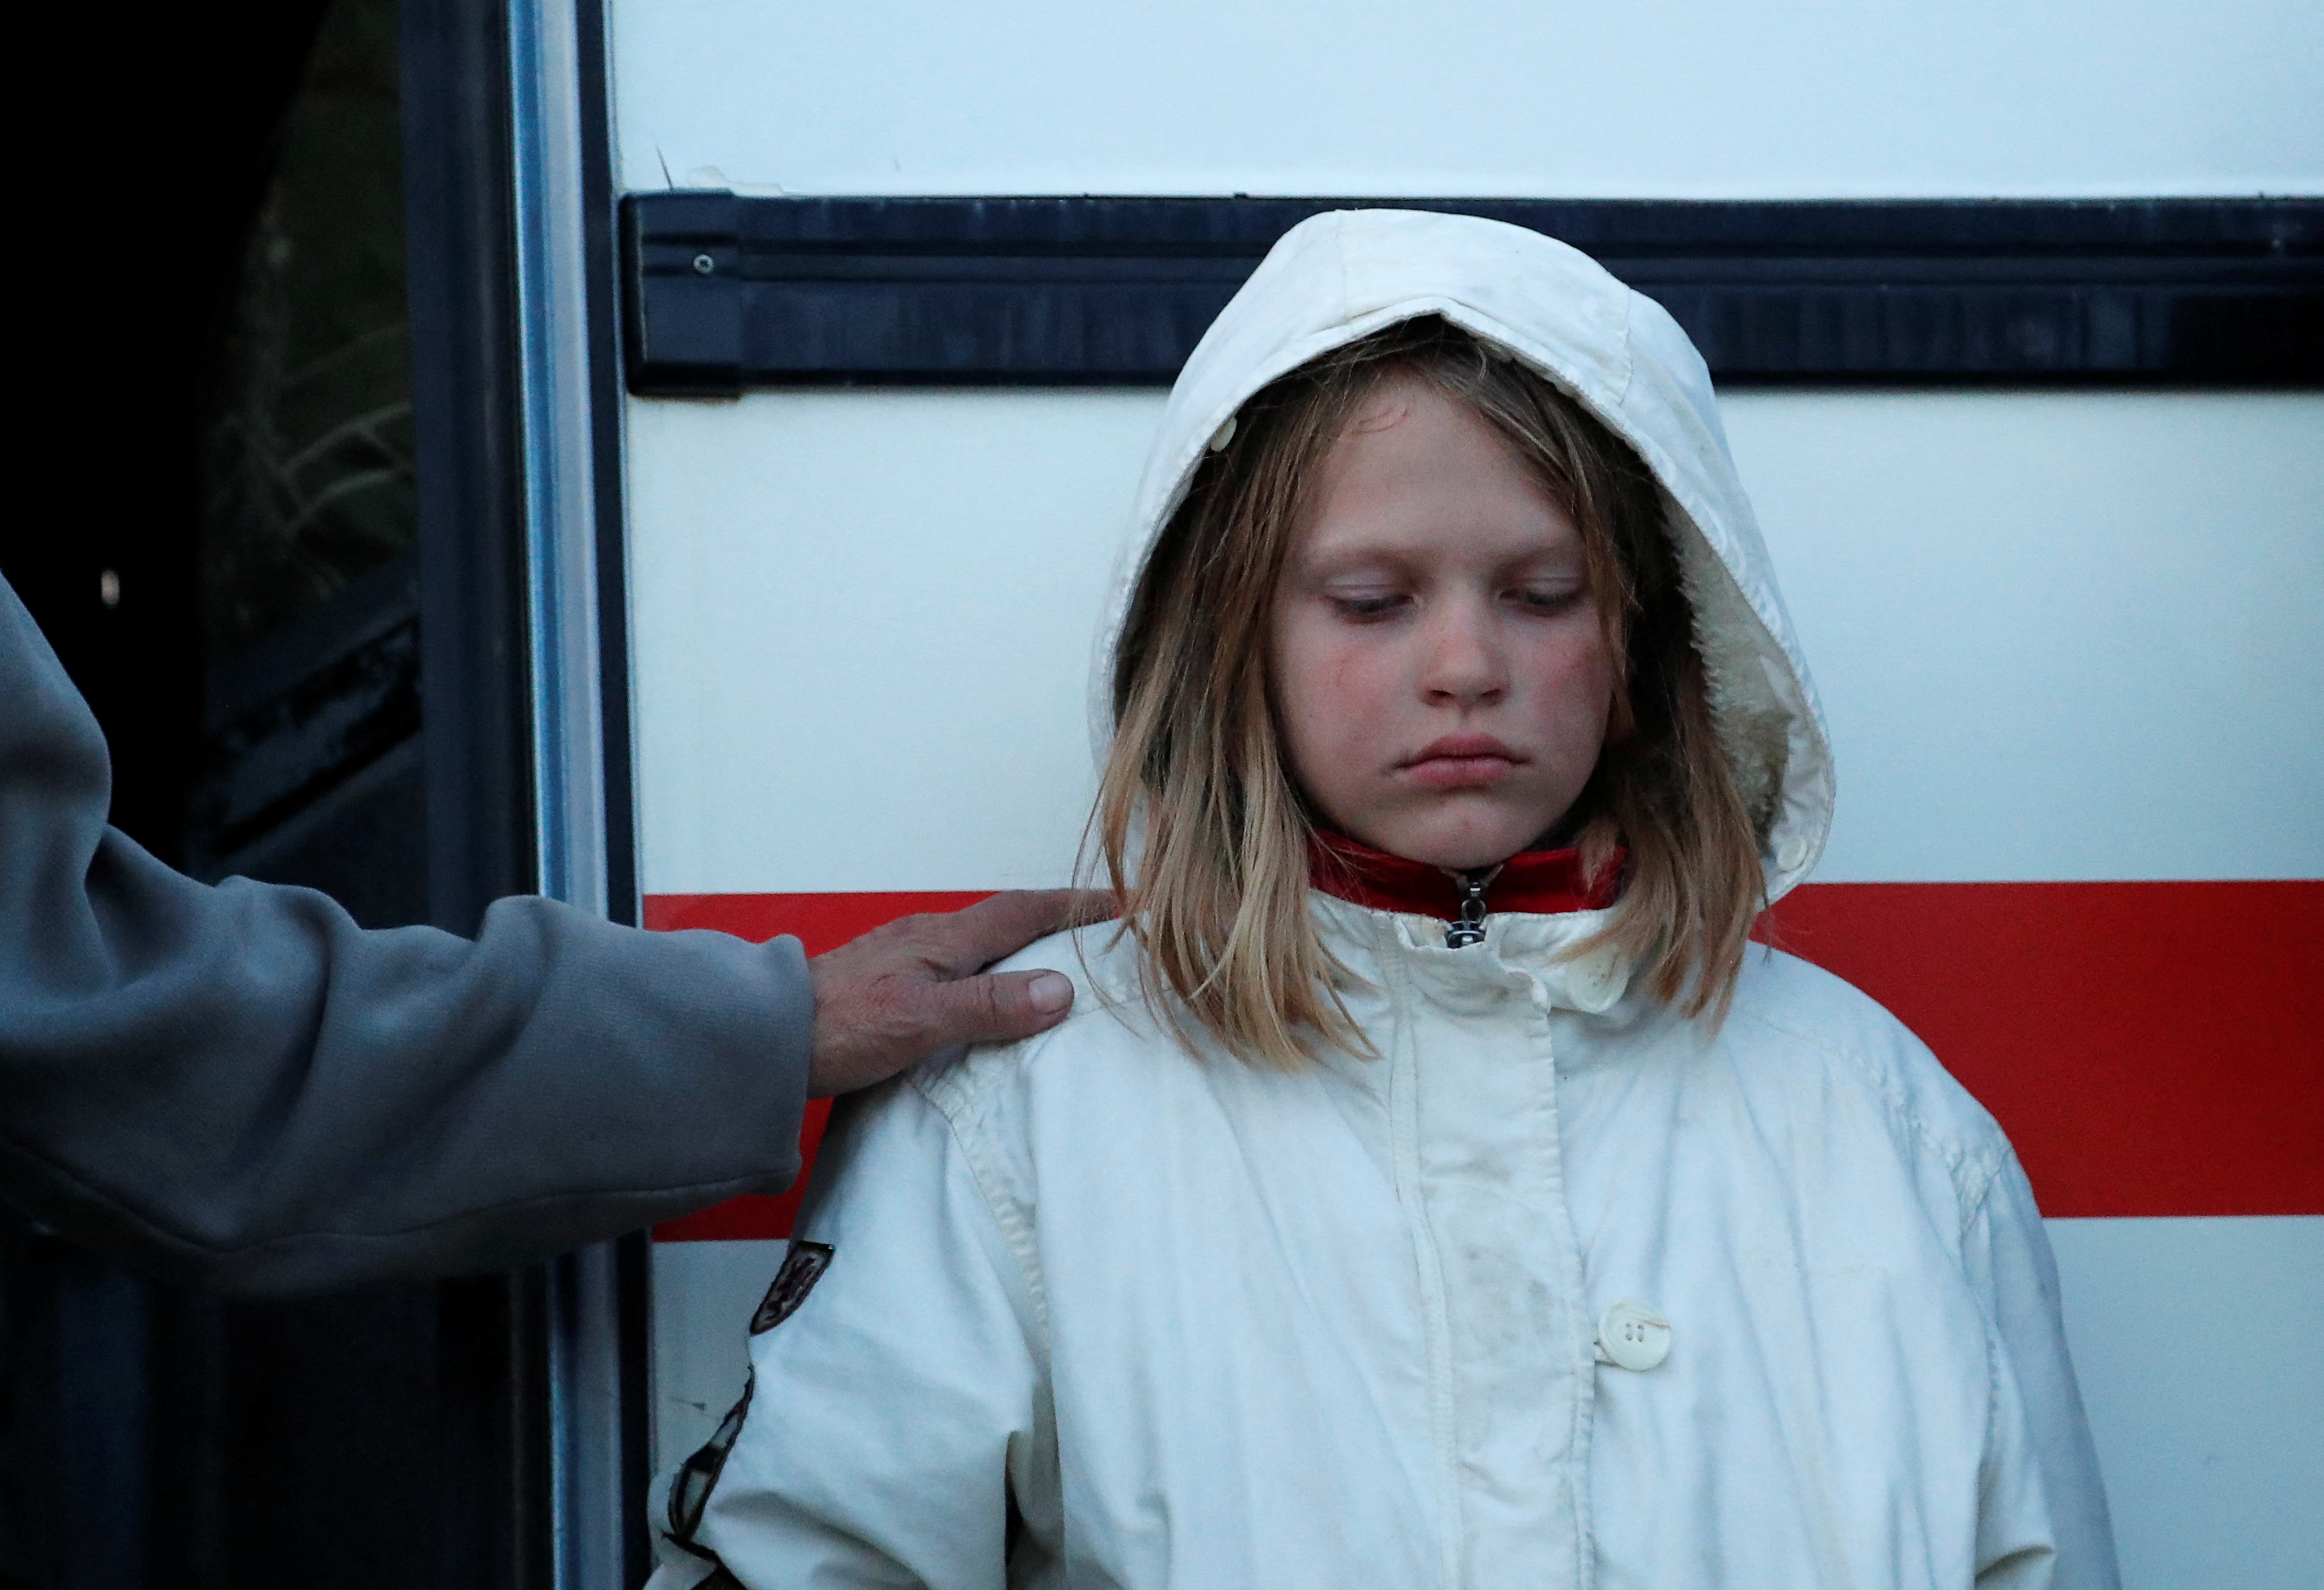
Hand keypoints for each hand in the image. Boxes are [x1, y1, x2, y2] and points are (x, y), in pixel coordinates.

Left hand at [805, 889, 1114, 1095]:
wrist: (759, 1039)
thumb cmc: (835, 1028)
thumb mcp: (921, 1020)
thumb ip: (990, 1005)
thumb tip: (1062, 990)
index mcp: (943, 938)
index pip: (1025, 910)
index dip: (1076, 907)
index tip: (1124, 903)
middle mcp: (927, 938)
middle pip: (1007, 920)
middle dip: (1058, 922)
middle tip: (1104, 933)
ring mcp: (904, 957)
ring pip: (980, 943)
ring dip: (1023, 948)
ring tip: (1058, 968)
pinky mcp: (887, 982)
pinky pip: (957, 967)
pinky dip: (990, 973)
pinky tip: (988, 999)